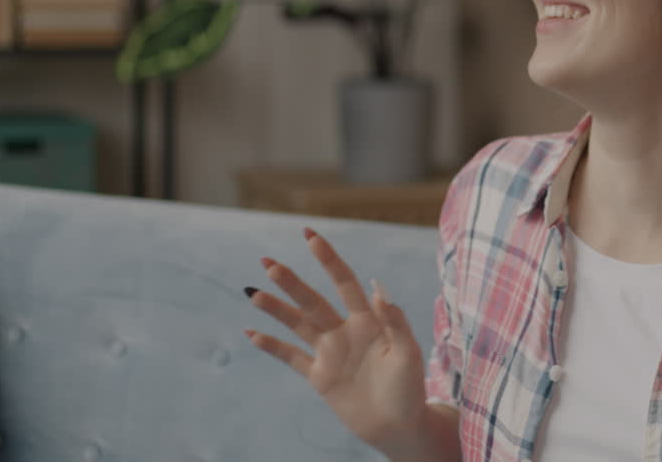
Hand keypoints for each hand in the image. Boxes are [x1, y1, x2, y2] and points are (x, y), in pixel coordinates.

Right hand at [243, 227, 428, 455]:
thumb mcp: (408, 353)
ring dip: (276, 309)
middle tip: (267, 262)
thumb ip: (394, 322)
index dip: (328, 259)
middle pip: (313, 300)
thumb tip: (378, 289)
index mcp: (368, 321)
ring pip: (298, 324)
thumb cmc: (410, 388)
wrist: (399, 426)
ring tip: (252, 293)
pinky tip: (252, 333)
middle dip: (291, 282)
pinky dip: (272, 346)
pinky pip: (291, 357)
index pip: (344, 282)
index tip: (309, 236)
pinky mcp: (320, 376)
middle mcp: (345, 331)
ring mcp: (330, 353)